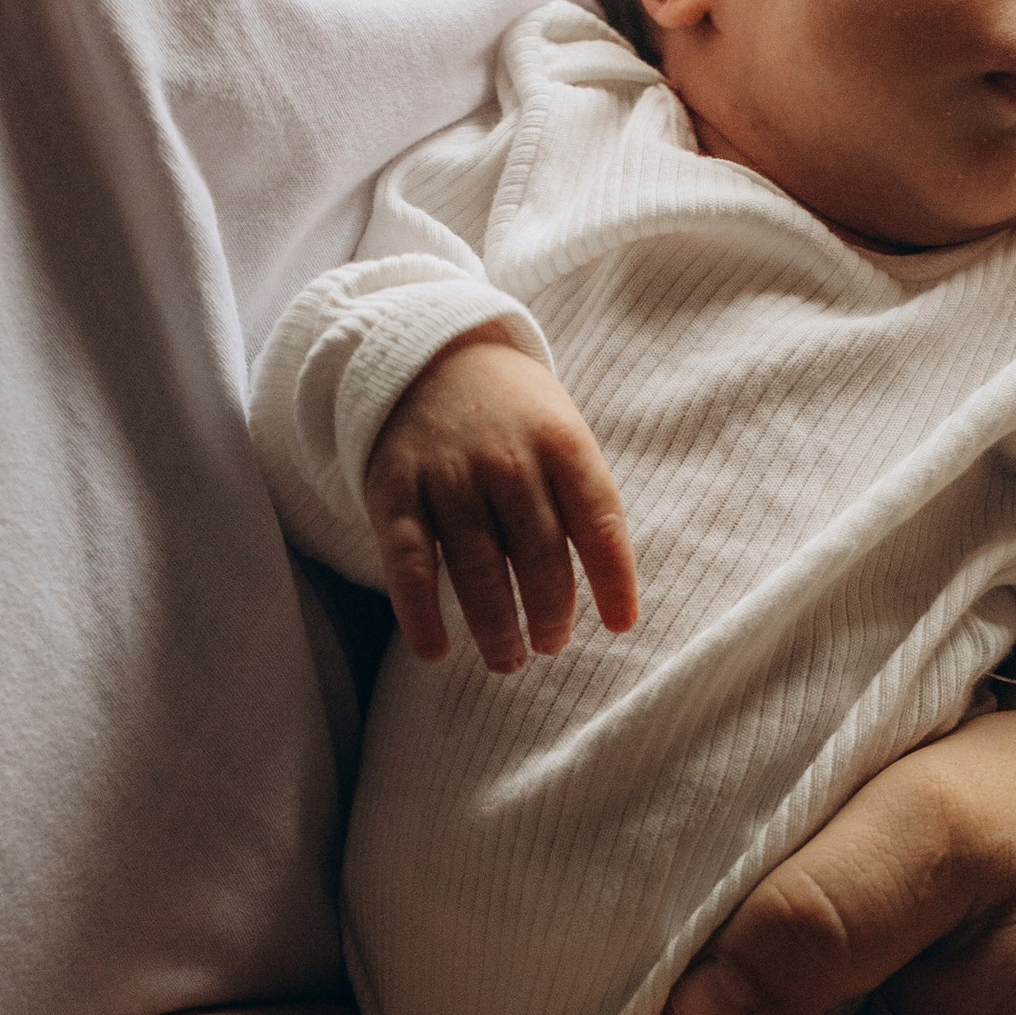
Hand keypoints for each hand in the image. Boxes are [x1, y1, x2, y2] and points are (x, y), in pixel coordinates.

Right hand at [365, 325, 638, 672]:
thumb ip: (582, 499)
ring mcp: (448, 475)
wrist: (426, 354)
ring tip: (509, 660)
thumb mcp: (560, 432)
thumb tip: (610, 595)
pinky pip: (410, 564)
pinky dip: (420, 614)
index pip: (598, 521)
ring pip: (478, 570)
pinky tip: (436, 652)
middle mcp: (506, 458)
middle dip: (550, 613)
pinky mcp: (395, 492)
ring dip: (496, 628)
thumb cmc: (512, 414)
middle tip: (551, 643)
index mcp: (560, 441)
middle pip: (539, 555)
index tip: (620, 625)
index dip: (614, 579)